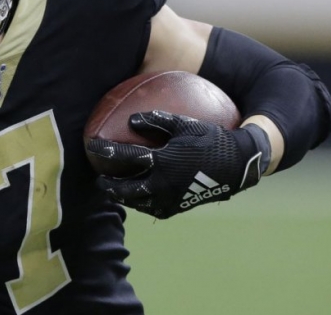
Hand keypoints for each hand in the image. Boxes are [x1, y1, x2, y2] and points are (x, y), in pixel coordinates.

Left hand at [86, 110, 267, 218]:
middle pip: (127, 189)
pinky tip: (140, 199)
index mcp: (163, 162)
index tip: (92, 146)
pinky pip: (155, 209)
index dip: (106, 151)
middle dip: (110, 186)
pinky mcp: (180, 207)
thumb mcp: (185, 124)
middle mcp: (164, 184)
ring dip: (124, 198)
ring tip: (115, 192)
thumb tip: (132, 121)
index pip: (126, 158)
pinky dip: (143, 204)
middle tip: (99, 180)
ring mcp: (172, 199)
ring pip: (140, 203)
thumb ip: (157, 121)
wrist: (238, 166)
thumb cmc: (211, 139)